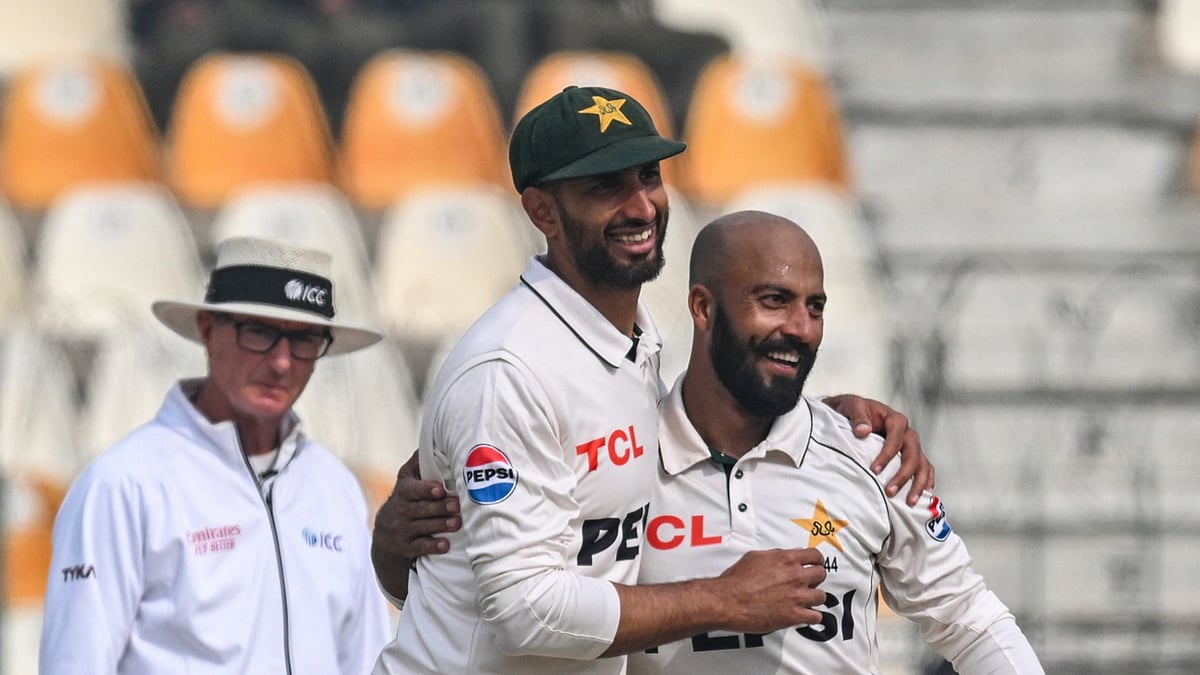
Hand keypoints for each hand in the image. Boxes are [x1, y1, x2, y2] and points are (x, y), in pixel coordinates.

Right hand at [370, 452, 459, 602]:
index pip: (413, 490)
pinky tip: (445, 545)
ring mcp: (402, 529)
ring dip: (441, 525)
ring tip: (457, 523)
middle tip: (457, 506)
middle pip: (421, 509)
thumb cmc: (405, 499)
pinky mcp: (406, 547)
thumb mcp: (406, 480)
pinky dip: (433, 546)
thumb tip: (430, 440)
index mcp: (404, 491)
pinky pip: (420, 547)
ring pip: (423, 527)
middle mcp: (401, 510)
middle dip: (440, 507)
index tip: (440, 489)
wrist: (385, 533)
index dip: (426, 489)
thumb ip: (416, 463)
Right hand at [715, 548, 827, 631]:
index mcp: (786, 559)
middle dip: (816, 578)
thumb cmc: (736, 581)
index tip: (815, 563)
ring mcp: (797, 596)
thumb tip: (780, 557)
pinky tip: (806, 615)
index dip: (817, 560)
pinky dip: (812, 616)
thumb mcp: (755, 557)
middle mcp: (795, 576)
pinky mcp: (794, 615)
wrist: (728, 600)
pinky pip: (815, 616)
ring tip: (807, 599)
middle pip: (821, 574)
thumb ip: (774, 556)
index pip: (814, 555)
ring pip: (821, 596)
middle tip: (810, 581)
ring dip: (814, 597)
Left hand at [823, 394, 934, 505]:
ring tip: (908, 501)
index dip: (888, 453)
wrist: (854, 414)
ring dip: (917, 484)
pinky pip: (925, 469)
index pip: (897, 436)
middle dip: (903, 474)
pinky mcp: (911, 456)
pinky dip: (926, 482)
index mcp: (894, 419)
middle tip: (889, 491)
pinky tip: (920, 497)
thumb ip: (857, 416)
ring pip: (922, 465)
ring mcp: (911, 446)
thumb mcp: (852, 406)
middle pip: (913, 454)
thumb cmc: (854, 410)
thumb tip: (863, 431)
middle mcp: (907, 433)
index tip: (874, 469)